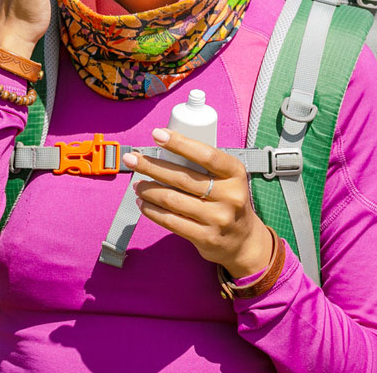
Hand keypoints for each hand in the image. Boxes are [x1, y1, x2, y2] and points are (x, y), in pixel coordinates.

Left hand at [123, 127, 273, 278]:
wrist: (244, 241)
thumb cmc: (228, 201)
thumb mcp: (227, 179)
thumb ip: (203, 167)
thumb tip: (162, 150)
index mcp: (235, 174)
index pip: (206, 155)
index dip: (179, 143)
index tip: (157, 134)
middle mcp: (230, 196)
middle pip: (182, 178)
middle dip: (151, 166)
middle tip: (132, 159)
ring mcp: (218, 219)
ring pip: (172, 200)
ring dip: (148, 189)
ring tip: (136, 184)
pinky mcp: (206, 238)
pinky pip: (171, 221)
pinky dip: (152, 210)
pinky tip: (142, 202)